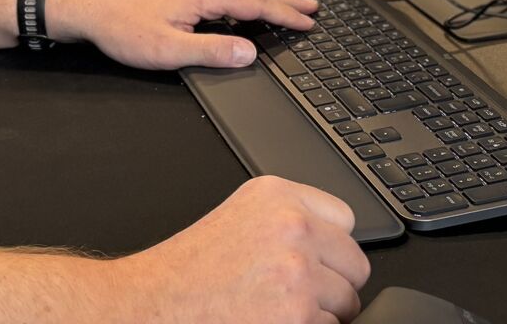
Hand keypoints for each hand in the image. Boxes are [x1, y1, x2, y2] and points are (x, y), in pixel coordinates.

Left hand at [47, 0, 317, 70]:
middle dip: (284, 0)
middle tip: (312, 7)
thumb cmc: (122, 27)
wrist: (89, 7)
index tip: (309, 22)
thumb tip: (249, 53)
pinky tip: (245, 2)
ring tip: (288, 2)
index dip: (284, 14)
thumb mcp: (167, 50)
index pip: (255, 4)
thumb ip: (210, 52)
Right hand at [103, 176, 368, 323]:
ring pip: (348, 303)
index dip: (329, 248)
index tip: (315, 261)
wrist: (151, 306)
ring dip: (321, 315)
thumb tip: (331, 247)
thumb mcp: (237, 219)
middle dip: (332, 285)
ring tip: (276, 312)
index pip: (346, 219)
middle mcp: (292, 226)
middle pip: (355, 263)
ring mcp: (298, 272)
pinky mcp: (298, 315)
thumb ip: (285, 221)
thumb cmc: (185, 273)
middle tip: (293, 296)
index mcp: (276, 195)